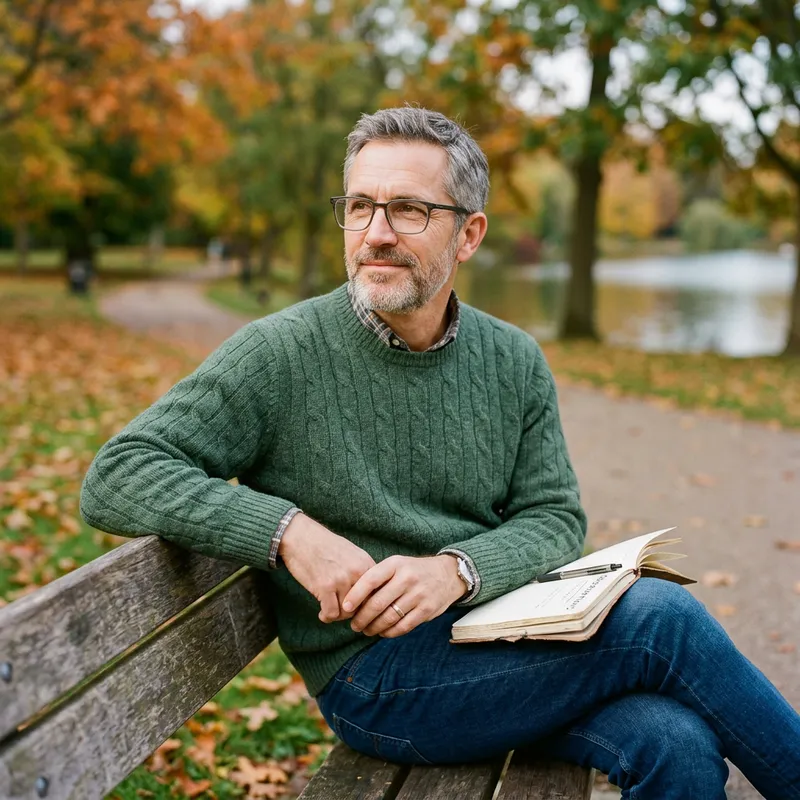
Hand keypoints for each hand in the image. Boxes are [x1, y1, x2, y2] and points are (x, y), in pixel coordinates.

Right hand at [279, 513, 375, 622]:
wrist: (300, 536)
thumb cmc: (325, 545)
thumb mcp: (352, 553)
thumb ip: (362, 572)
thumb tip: (369, 596)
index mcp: (366, 564)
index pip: (377, 594)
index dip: (369, 605)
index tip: (359, 610)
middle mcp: (357, 572)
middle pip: (364, 606)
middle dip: (353, 613)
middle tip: (343, 612)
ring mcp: (341, 579)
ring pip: (347, 612)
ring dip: (338, 615)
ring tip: (331, 611)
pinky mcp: (324, 587)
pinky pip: (331, 613)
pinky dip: (326, 616)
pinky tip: (322, 613)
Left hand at [342, 554, 465, 637]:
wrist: (447, 575)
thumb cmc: (413, 571)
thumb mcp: (397, 565)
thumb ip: (378, 578)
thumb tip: (353, 600)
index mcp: (395, 564)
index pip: (370, 580)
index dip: (355, 595)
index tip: (345, 607)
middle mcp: (407, 578)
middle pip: (378, 603)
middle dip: (362, 618)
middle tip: (354, 625)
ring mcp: (418, 594)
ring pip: (389, 617)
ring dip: (374, 628)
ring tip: (366, 630)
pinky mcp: (426, 610)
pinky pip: (403, 626)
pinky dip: (389, 632)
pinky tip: (383, 632)